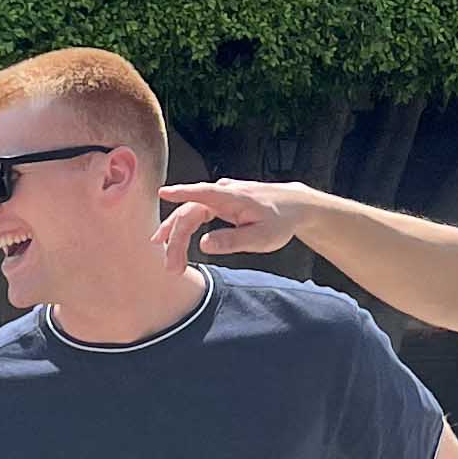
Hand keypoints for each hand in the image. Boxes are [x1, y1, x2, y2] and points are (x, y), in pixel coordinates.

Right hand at [155, 180, 302, 278]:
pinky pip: (195, 212)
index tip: (162, 193)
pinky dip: (183, 226)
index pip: (202, 193)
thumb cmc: (280, 221)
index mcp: (233, 197)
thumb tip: (204, 244)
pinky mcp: (219, 201)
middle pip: (190, 211)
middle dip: (176, 238)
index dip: (181, 193)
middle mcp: (223, 192)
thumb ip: (233, 241)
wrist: (294, 206)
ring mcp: (220, 195)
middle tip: (172, 266)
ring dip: (176, 234)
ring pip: (190, 212)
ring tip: (166, 256)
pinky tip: (173, 239)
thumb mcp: (262, 237)